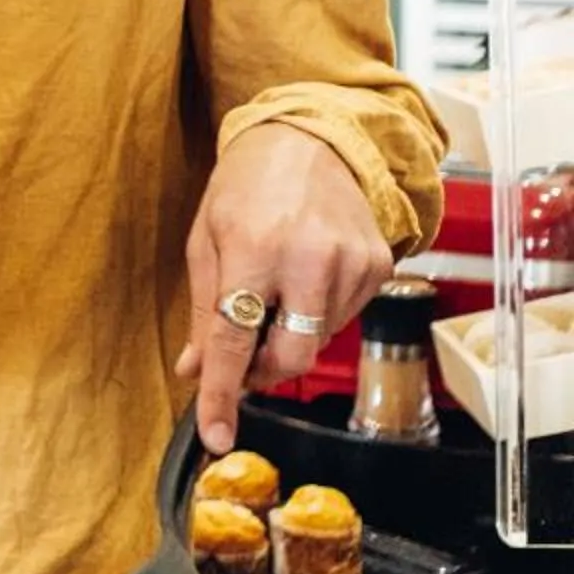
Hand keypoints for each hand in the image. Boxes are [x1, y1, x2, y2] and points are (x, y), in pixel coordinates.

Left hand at [179, 124, 393, 455]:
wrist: (312, 137)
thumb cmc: (249, 183)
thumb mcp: (206, 238)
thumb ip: (201, 310)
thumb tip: (195, 370)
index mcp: (255, 249)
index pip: (235, 342)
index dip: (223, 395)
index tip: (218, 435)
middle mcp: (310, 259)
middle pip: (289, 359)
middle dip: (262, 372)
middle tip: (245, 356)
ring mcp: (352, 264)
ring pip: (317, 343)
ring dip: (288, 336)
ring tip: (277, 289)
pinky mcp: (379, 266)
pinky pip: (344, 319)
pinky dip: (318, 315)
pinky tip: (307, 278)